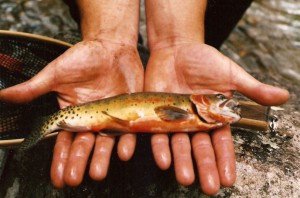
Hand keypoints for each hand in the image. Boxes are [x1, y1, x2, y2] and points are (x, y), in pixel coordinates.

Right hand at [0, 40, 143, 186]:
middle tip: (74, 179)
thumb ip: (33, 88)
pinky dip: (127, 141)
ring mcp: (112, 117)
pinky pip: (129, 129)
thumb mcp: (56, 73)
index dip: (60, 159)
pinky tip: (123, 152)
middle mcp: (92, 120)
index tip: (58, 177)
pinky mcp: (130, 112)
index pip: (64, 141)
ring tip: (97, 172)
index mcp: (73, 114)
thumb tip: (2, 96)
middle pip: (84, 145)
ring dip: (102, 158)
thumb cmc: (83, 58)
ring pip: (106, 142)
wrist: (111, 46)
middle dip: (79, 162)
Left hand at [145, 42, 288, 194]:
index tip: (227, 179)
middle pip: (200, 148)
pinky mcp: (156, 114)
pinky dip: (160, 145)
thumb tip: (284, 96)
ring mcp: (175, 119)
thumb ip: (252, 89)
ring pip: (179, 144)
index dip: (224, 160)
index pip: (221, 142)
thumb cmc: (204, 61)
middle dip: (204, 166)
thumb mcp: (230, 74)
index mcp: (214, 117)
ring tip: (185, 178)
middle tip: (208, 187)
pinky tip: (163, 159)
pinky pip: (157, 132)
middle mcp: (194, 123)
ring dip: (181, 161)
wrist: (176, 49)